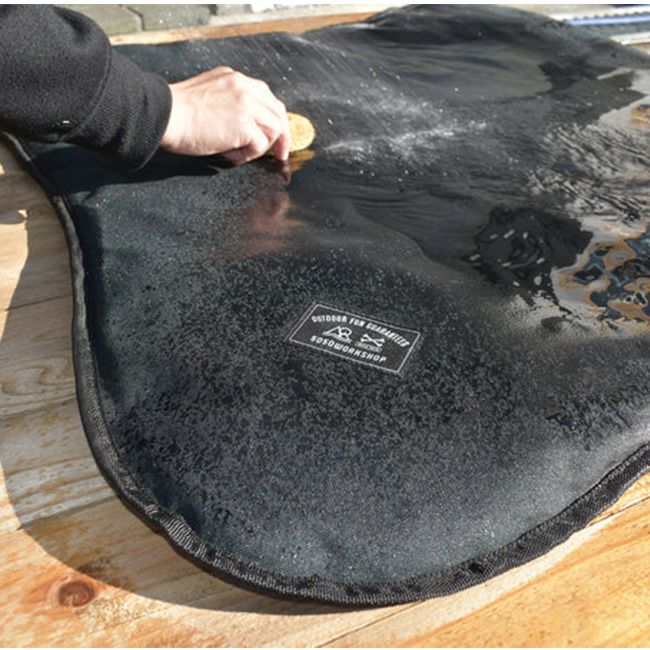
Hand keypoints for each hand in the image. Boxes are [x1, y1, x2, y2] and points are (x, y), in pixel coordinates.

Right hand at [160, 66, 289, 163]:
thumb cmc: (176, 113)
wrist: (163, 115)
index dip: (273, 119)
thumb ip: (228, 103)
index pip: (266, 97)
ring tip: (239, 153)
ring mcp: (246, 104)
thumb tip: (242, 128)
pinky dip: (248, 155)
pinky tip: (230, 154)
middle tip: (280, 155)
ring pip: (275, 128)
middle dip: (282, 135)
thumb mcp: (207, 96)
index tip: (274, 136)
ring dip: (261, 146)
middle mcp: (244, 87)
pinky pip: (261, 145)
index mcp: (234, 79)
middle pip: (278, 111)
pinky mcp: (244, 123)